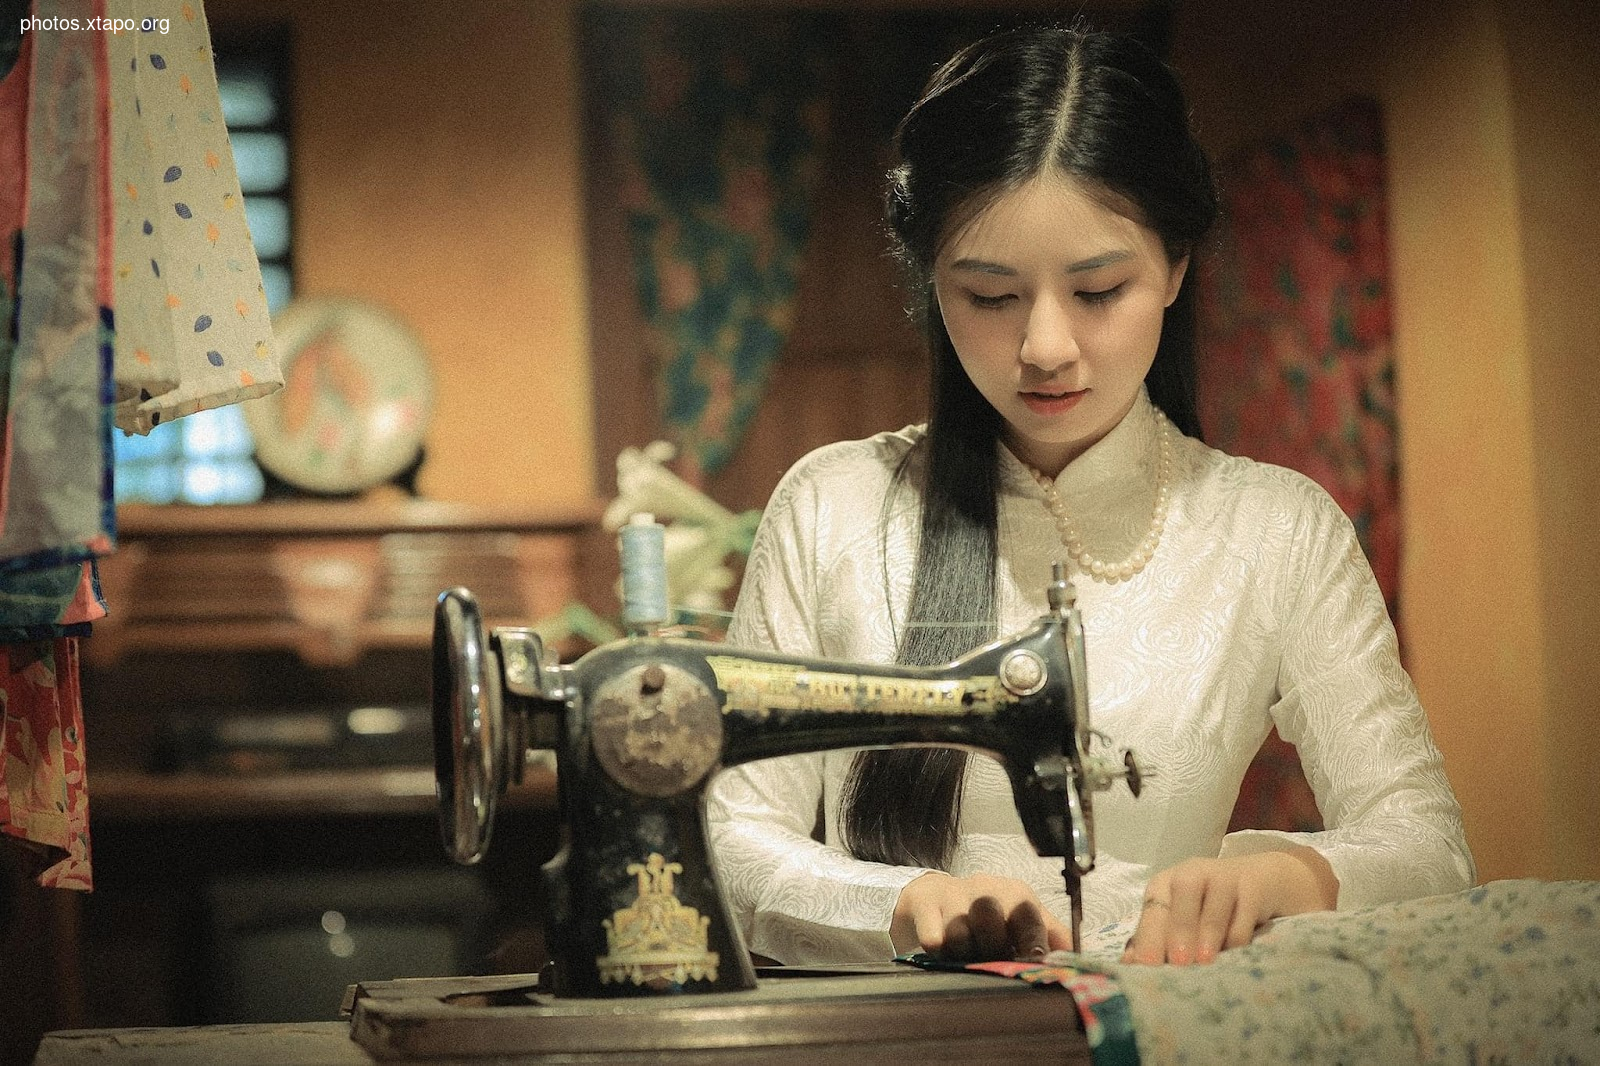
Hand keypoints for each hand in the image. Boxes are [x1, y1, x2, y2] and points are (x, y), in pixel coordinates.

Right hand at [891, 871, 1074, 960]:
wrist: (934, 896)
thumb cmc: (985, 914)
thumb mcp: (1018, 918)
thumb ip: (1049, 934)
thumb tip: (1079, 956)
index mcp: (1014, 893)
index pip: (1027, 914)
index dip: (1032, 941)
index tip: (1033, 963)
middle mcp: (985, 888)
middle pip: (990, 918)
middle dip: (991, 948)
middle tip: (990, 962)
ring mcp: (952, 894)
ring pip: (960, 931)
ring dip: (963, 952)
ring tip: (965, 957)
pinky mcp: (925, 905)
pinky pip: (932, 936)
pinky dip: (938, 950)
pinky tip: (941, 952)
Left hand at [1120, 847, 1336, 965]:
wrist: (1265, 882)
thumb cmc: (1212, 908)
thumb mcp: (1183, 919)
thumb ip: (1159, 939)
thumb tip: (1129, 964)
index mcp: (1166, 884)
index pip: (1153, 907)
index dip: (1150, 935)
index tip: (1148, 964)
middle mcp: (1192, 873)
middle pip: (1182, 894)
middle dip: (1179, 930)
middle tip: (1179, 962)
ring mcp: (1225, 876)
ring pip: (1214, 903)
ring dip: (1209, 933)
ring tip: (1206, 960)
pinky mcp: (1254, 885)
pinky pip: (1245, 912)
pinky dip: (1240, 936)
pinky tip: (1237, 955)